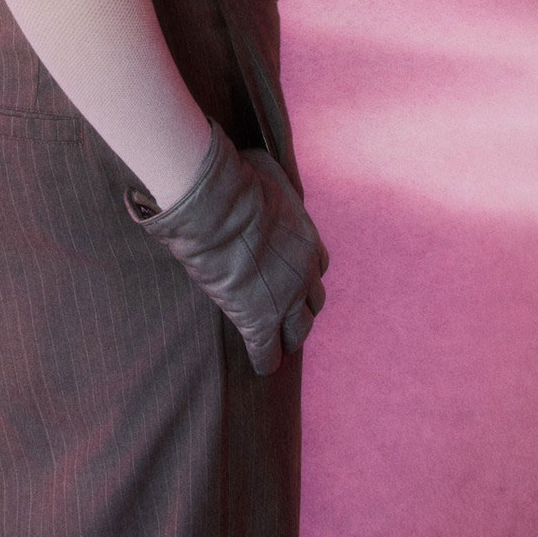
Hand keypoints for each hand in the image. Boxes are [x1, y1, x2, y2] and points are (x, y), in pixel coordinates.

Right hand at [126, 119, 328, 374]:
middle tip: (288, 312)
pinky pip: (268, 351)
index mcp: (307, 238)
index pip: (317, 264)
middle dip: (303, 306)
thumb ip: (273, 181)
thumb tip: (264, 170)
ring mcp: (285, 300)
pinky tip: (262, 366)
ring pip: (300, 330)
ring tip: (280, 343)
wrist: (220, 208)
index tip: (294, 276)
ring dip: (291, 335)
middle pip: (315, 300)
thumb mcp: (268, 172)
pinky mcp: (259, 321)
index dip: (305, 272)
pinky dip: (266, 359)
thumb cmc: (238, 182)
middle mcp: (304, 273)